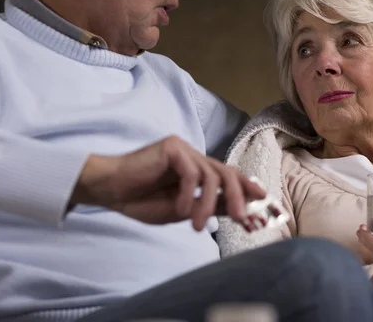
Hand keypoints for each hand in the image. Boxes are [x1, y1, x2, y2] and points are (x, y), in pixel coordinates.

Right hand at [71, 135, 265, 229]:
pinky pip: (191, 172)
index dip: (247, 188)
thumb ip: (208, 205)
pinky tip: (179, 209)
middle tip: (241, 218)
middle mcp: (194, 157)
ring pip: (211, 175)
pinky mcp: (172, 148)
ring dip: (208, 203)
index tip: (263, 203)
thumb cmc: (141, 200)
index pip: (229, 177)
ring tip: (196, 225)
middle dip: (238, 196)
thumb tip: (238, 209)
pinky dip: (189, 194)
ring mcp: (184, 150)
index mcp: (198, 170)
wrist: (109, 190)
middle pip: (226, 173)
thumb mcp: (181, 210)